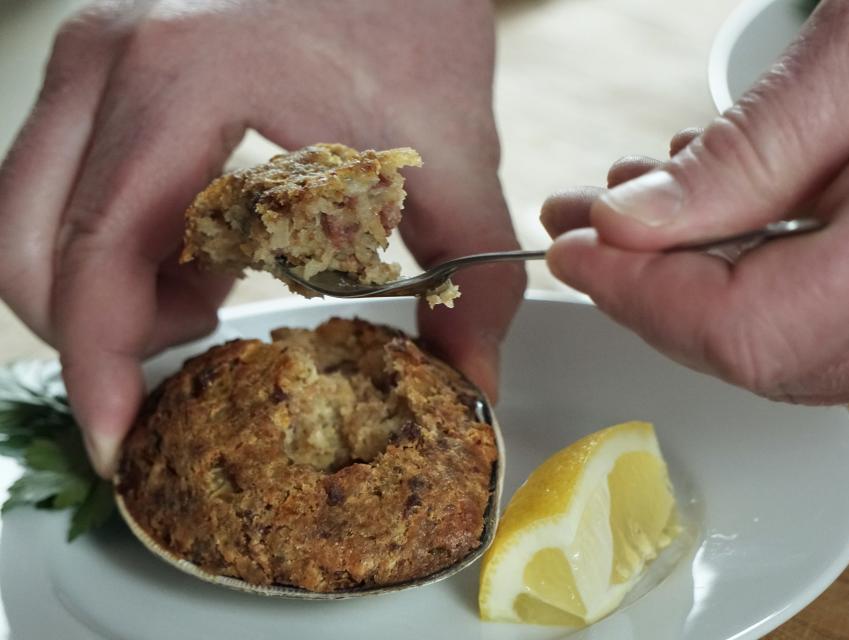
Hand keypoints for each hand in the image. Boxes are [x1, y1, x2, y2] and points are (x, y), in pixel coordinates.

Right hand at [0, 0, 523, 476]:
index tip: (120, 443)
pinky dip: (116, 244)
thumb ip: (471, 278)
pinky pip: (64, 184)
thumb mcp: (455, 157)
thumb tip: (471, 378)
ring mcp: (95, 56)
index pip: (100, 255)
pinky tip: (206, 246)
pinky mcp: (105, 64)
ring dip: (109, 290)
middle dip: (101, 333)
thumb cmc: (417, 20)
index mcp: (186, 81)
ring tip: (213, 293)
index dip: (100, 366)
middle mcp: (112, 61)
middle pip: (34, 250)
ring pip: (39, 221)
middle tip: (193, 356)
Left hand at [543, 0, 848, 404]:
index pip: (751, 330)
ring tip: (637, 200)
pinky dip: (749, 276)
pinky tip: (718, 208)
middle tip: (586, 223)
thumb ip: (752, 147)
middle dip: (650, 289)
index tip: (578, 249)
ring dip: (691, 280)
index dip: (644, 298)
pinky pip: (825, 323)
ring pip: (782, 345)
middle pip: (756, 351)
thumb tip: (630, 225)